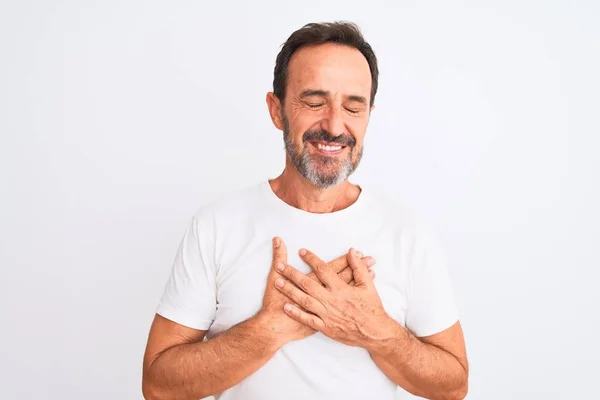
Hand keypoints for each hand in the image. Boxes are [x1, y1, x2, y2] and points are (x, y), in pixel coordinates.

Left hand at [273, 248, 391, 347]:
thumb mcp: (369, 285)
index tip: (301, 252)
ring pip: (304, 300)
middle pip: (308, 284)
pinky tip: (286, 306)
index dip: (311, 259)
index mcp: (341, 288)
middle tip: (280, 266)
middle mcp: (331, 300)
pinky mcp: (325, 327)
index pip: (323, 269)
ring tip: (277, 282)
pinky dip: (296, 313)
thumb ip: (359, 267)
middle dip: (292, 274)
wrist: (374, 333)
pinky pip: (308, 320)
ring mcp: (326, 314)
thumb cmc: (372, 308)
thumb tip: (351, 251)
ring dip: (290, 291)